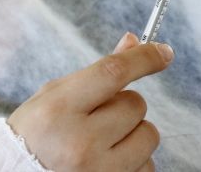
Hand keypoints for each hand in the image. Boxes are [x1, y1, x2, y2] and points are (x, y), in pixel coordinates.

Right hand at [7, 33, 170, 171]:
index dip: (143, 58)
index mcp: (59, 109)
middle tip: (98, 116)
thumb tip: (133, 42)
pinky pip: (148, 165)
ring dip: (133, 133)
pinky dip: (134, 160)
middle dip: (123, 105)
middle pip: (135, 104)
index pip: (112, 72)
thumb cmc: (37, 134)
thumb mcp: (55, 96)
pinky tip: (108, 161)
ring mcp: (98, 170)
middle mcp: (79, 141)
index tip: (163, 52)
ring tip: (103, 141)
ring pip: (148, 134)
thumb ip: (96, 72)